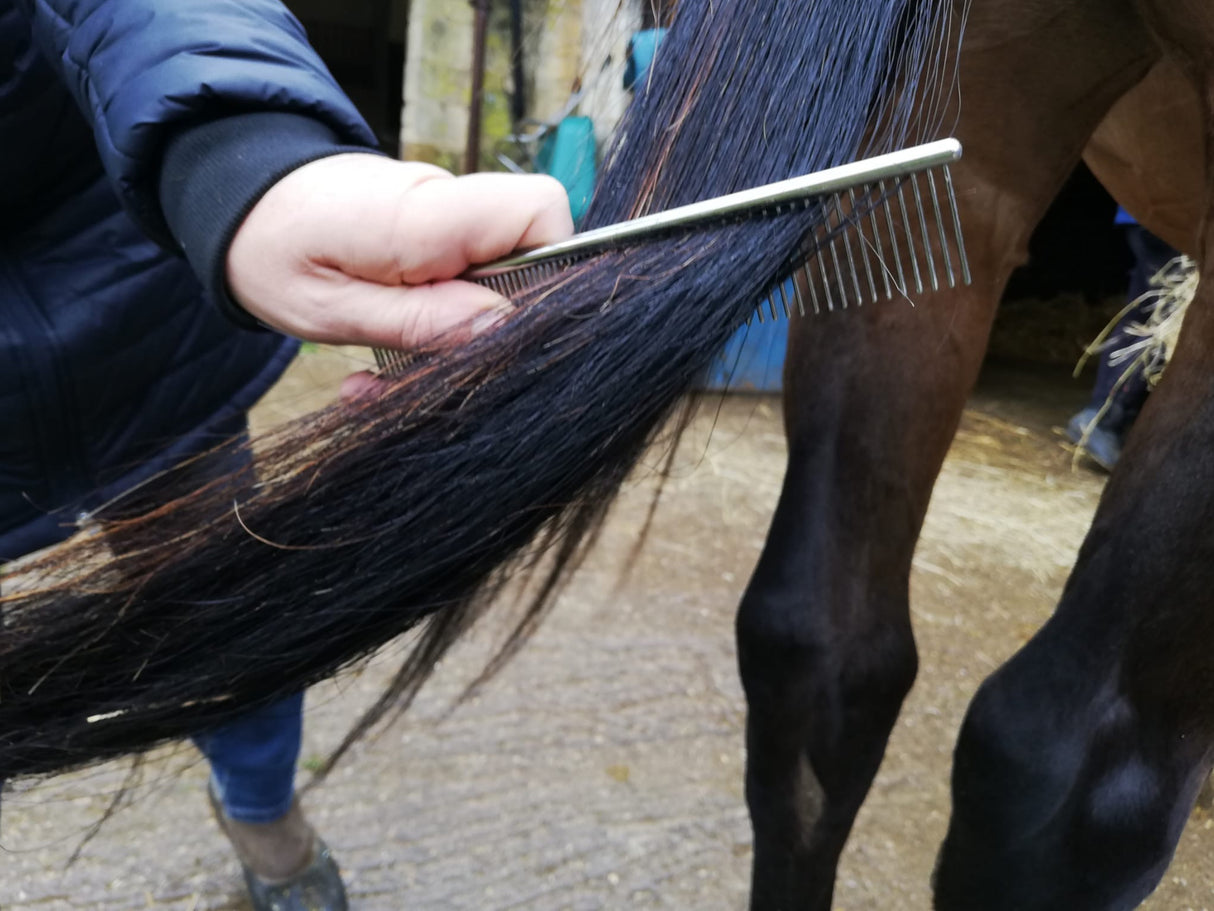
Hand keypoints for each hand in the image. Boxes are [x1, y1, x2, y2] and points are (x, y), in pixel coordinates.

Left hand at [225, 154, 573, 349]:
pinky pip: (465, 285)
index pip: (540, 211)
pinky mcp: (437, 239)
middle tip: (435, 371)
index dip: (551, 270)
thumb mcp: (331, 308)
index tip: (503, 328)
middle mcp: (450, 208)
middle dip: (498, 327)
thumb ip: (419, 320)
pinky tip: (385, 361)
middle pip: (533, 255)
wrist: (231, 204)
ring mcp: (447, 222)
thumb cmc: (270, 251)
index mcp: (427, 214)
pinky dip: (436, 328)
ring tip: (388, 378)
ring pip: (499, 282)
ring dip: (458, 339)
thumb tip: (503, 329)